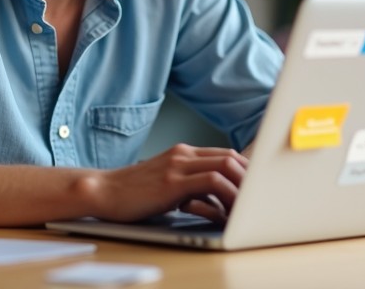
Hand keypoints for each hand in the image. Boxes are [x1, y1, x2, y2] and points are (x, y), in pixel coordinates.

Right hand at [85, 143, 247, 223]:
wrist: (102, 192)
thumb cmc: (132, 195)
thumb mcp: (166, 186)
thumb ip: (191, 188)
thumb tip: (218, 205)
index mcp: (183, 153)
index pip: (225, 154)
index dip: (245, 169)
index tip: (258, 187)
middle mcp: (183, 154)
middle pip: (231, 156)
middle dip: (251, 177)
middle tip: (262, 197)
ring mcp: (178, 165)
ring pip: (226, 165)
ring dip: (244, 187)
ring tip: (252, 206)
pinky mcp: (172, 181)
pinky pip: (212, 182)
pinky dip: (228, 194)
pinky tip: (231, 211)